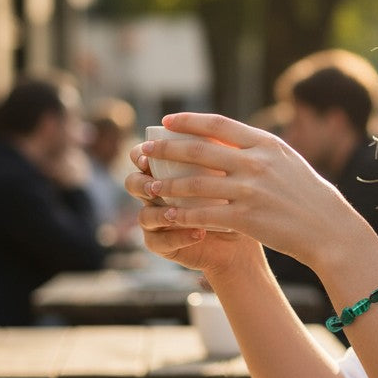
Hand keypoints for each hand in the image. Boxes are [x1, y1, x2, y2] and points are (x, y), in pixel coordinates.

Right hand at [125, 138, 257, 277]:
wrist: (244, 234)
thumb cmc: (237, 197)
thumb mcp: (231, 174)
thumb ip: (221, 154)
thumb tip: (224, 133)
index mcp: (165, 171)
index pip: (142, 156)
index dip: (140, 153)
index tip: (151, 151)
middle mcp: (156, 194)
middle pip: (133, 184)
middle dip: (141, 183)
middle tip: (155, 185)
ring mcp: (157, 221)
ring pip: (143, 215)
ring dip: (159, 213)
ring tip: (177, 212)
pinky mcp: (163, 244)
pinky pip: (159, 242)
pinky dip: (178, 237)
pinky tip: (199, 233)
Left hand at [128, 112, 353, 277]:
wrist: (330, 230)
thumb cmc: (312, 198)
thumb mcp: (289, 163)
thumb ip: (261, 151)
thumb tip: (231, 141)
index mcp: (267, 144)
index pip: (217, 124)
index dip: (188, 121)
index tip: (166, 122)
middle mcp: (256, 163)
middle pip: (199, 150)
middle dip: (166, 149)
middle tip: (146, 151)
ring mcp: (250, 191)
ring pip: (195, 183)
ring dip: (168, 183)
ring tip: (151, 184)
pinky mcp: (246, 218)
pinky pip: (204, 214)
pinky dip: (182, 214)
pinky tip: (168, 215)